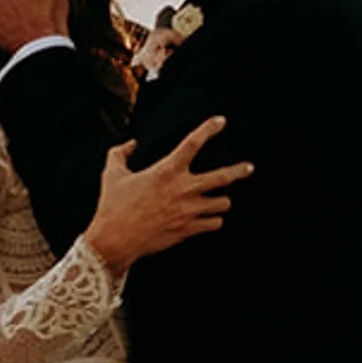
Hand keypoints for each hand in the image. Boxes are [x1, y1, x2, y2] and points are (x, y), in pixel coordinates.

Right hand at [80, 119, 248, 272]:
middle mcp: (182, 189)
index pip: (192, 143)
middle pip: (222, 177)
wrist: (115, 240)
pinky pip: (214, 223)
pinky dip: (213, 219)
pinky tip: (209, 218)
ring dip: (222, 200)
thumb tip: (130, 144)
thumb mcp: (112, 175)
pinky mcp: (188, 230)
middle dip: (239, 171)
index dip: (208, 129)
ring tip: (219, 199)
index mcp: (166, 171)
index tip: (220, 121)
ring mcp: (188, 211)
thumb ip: (120, 154)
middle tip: (249, 167)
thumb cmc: (113, 206)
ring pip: (223, 203)